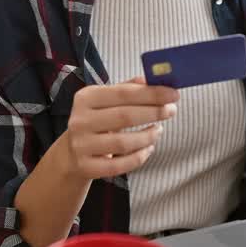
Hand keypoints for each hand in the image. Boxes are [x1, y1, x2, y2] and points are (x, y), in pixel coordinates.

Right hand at [61, 77, 177, 179]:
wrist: (71, 153)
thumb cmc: (96, 121)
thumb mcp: (105, 100)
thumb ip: (128, 89)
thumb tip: (152, 79)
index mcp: (86, 97)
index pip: (123, 93)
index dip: (151, 94)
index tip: (173, 94)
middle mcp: (80, 120)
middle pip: (124, 116)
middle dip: (154, 112)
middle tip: (172, 110)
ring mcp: (81, 145)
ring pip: (123, 143)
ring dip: (148, 136)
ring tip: (159, 130)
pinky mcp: (86, 167)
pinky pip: (120, 165)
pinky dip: (139, 157)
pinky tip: (149, 148)